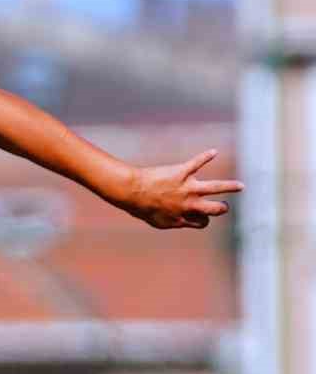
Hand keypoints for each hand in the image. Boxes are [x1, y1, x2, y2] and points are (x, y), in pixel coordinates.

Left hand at [123, 149, 242, 229]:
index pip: (203, 222)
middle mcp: (189, 204)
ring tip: (240, 186)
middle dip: (222, 208)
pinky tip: (213, 152)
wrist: (132, 192)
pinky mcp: (182, 172)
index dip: (203, 219)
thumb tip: (181, 221)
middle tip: (224, 206)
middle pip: (215, 209)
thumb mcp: (158, 221)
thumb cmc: (141, 207)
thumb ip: (173, 221)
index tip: (198, 215)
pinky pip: (197, 162)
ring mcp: (187, 188)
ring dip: (230, 186)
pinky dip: (206, 156)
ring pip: (216, 187)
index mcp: (183, 217)